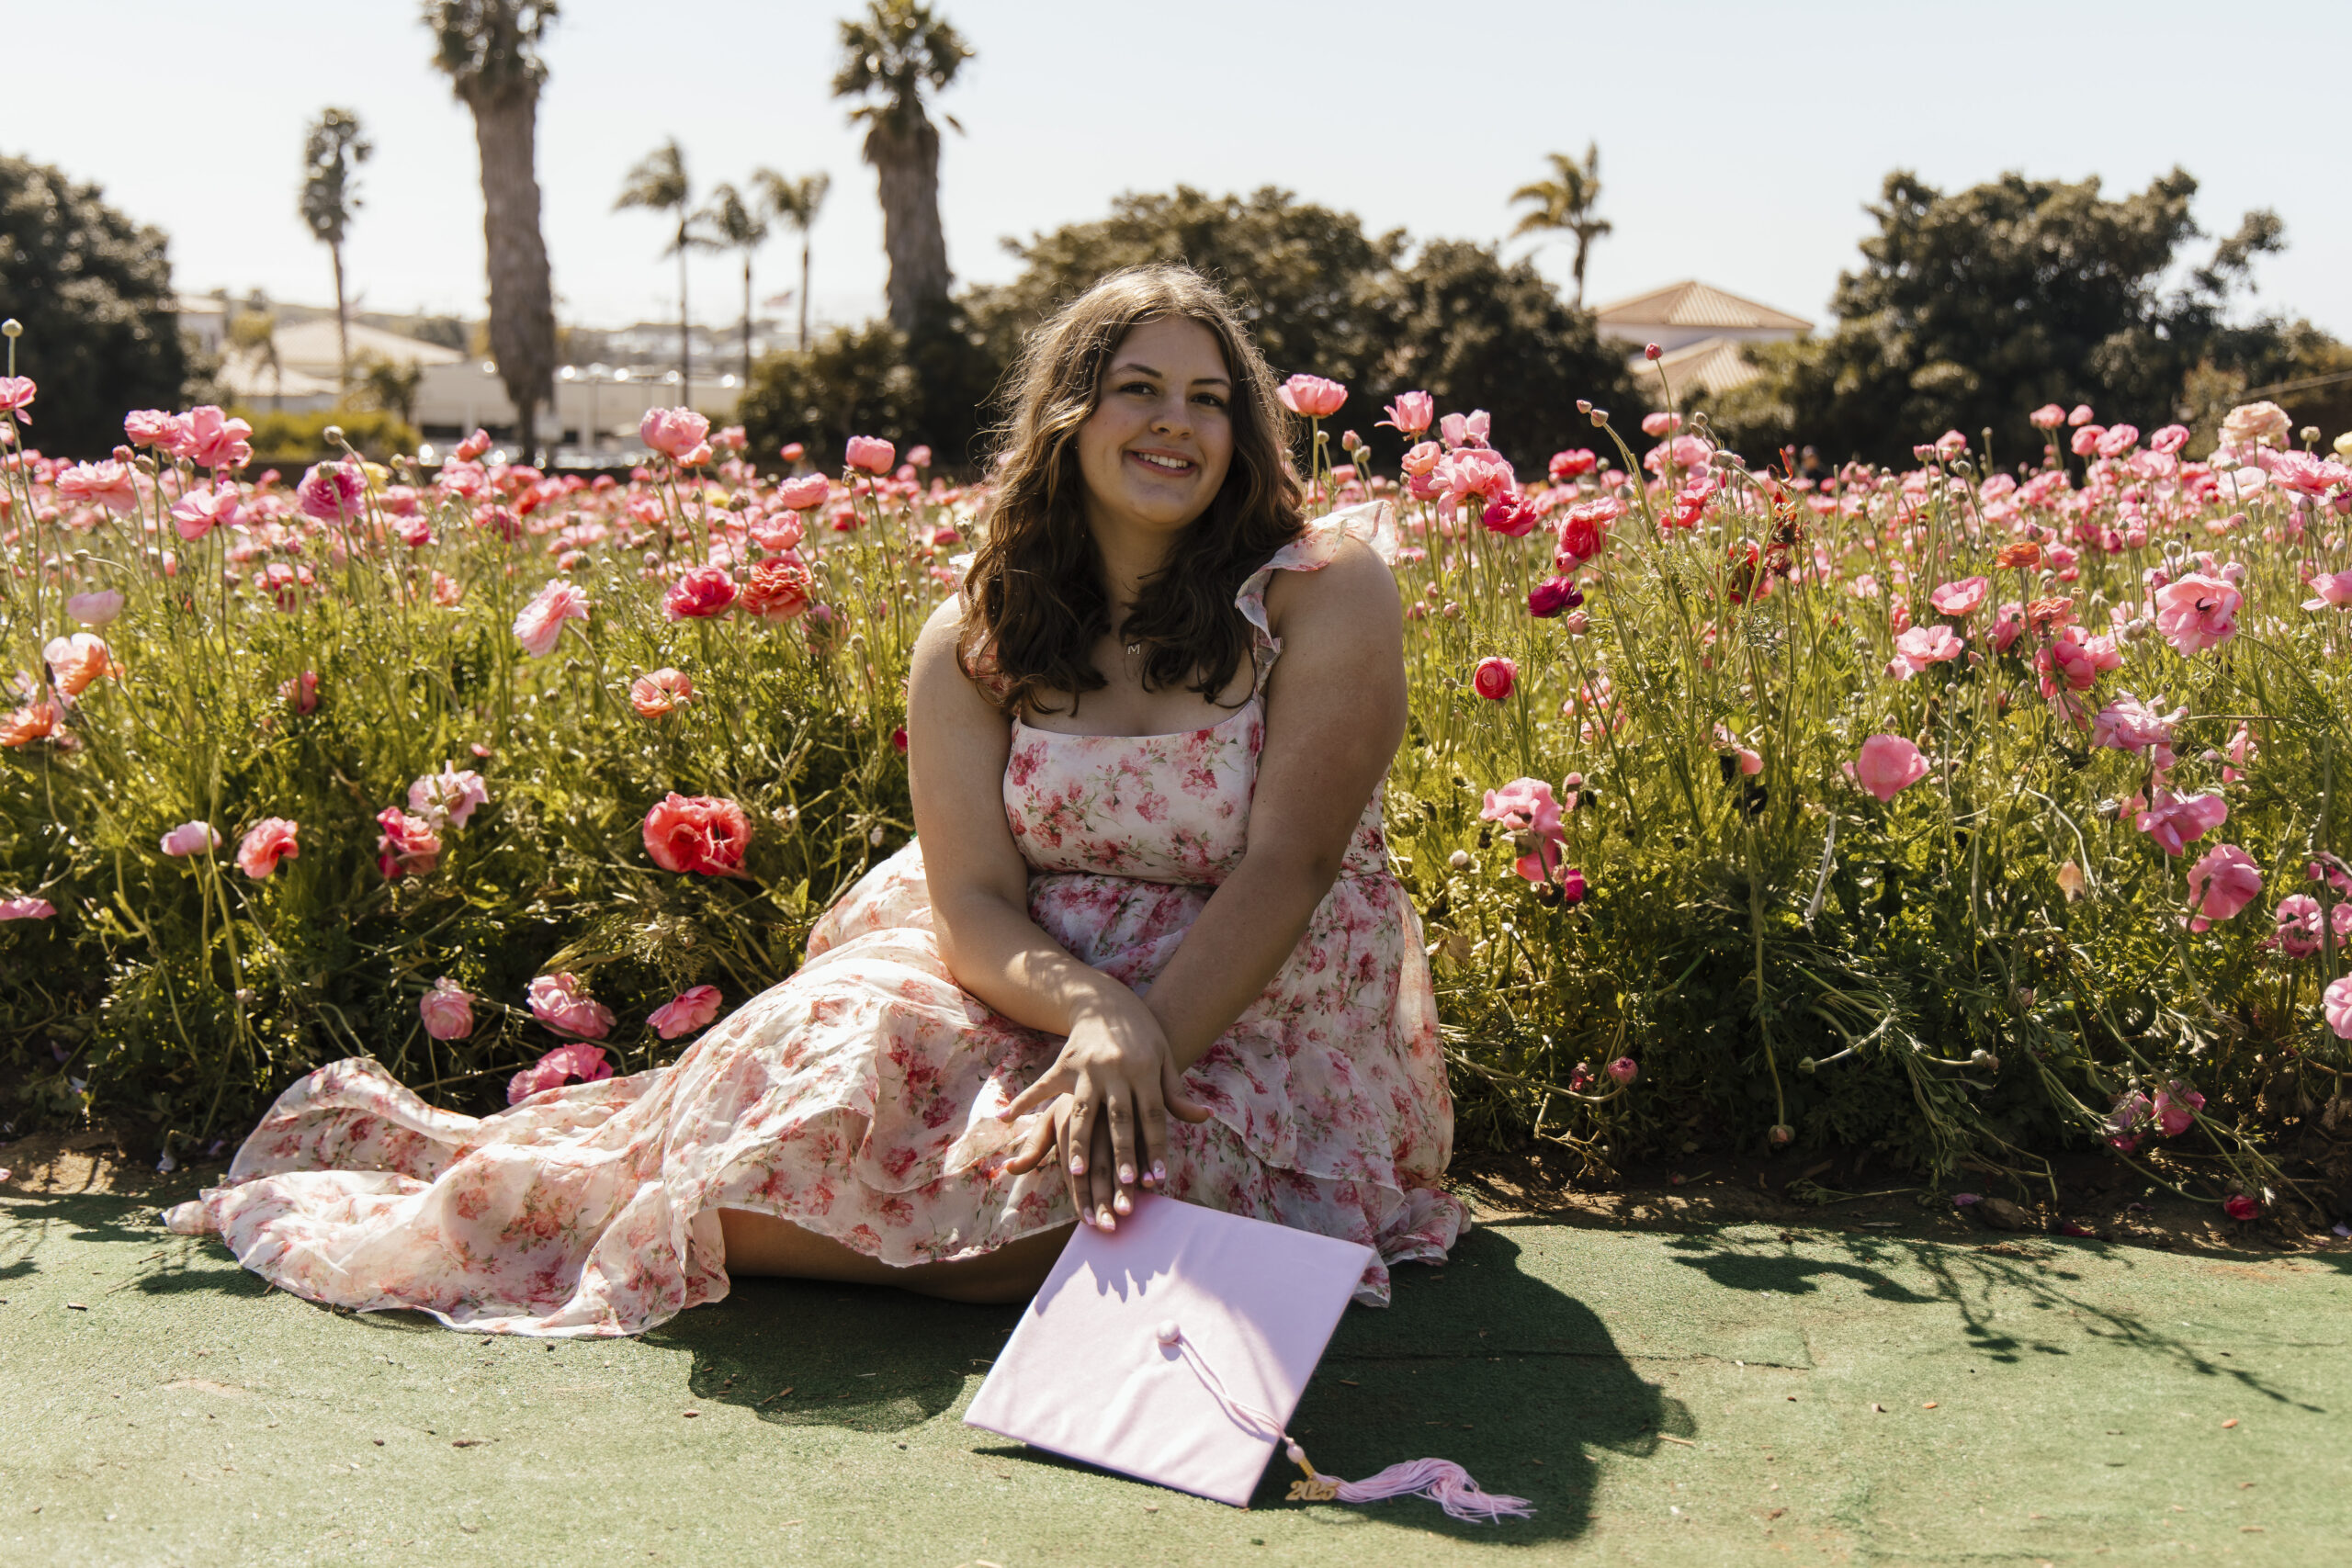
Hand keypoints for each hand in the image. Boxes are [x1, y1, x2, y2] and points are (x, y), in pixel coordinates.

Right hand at [998, 1003, 1210, 1230]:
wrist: (1108, 999)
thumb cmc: (1142, 1034)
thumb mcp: (1164, 1057)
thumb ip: (1176, 1093)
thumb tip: (1204, 1117)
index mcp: (1144, 1070)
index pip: (1152, 1116)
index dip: (1154, 1148)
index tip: (1155, 1180)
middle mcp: (1116, 1071)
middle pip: (1119, 1119)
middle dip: (1122, 1154)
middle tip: (1124, 1186)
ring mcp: (1087, 1068)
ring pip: (1082, 1111)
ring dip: (1079, 1142)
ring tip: (1075, 1172)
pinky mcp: (1064, 1064)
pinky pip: (1042, 1087)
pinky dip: (1023, 1102)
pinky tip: (1004, 1119)